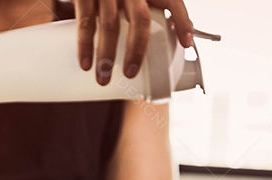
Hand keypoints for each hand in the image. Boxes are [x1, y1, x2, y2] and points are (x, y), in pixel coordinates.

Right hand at [73, 0, 193, 85]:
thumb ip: (141, 13)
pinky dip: (85, 45)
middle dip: (137, 50)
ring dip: (107, 55)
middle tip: (130, 74)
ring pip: (110, 25)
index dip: (182, 21)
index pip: (172, 0)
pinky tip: (85, 63)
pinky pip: (85, 22)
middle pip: (140, 19)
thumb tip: (166, 44)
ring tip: (103, 79)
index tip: (186, 44)